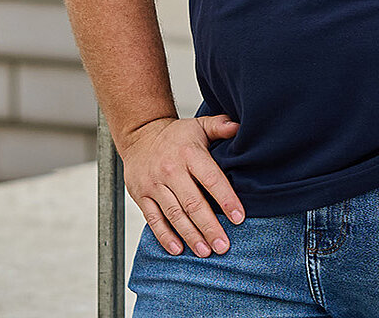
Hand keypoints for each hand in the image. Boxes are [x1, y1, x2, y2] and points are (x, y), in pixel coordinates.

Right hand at [119, 114, 244, 256]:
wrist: (140, 135)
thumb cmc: (176, 135)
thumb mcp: (199, 126)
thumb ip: (220, 126)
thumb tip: (239, 127)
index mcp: (189, 153)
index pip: (211, 178)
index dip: (226, 199)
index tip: (239, 217)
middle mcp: (171, 170)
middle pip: (193, 203)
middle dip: (209, 227)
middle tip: (223, 246)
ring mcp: (154, 184)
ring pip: (174, 214)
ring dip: (190, 235)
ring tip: (205, 251)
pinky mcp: (141, 196)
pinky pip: (153, 219)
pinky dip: (165, 236)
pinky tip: (178, 249)